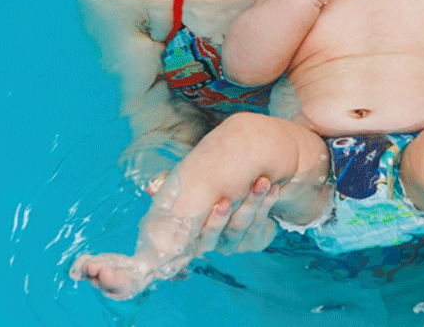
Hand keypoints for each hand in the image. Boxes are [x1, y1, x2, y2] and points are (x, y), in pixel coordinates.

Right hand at [145, 172, 281, 254]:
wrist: (250, 182)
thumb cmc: (217, 185)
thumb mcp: (196, 183)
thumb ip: (175, 187)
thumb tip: (150, 189)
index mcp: (196, 232)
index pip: (196, 237)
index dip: (209, 222)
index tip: (219, 203)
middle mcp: (215, 241)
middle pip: (219, 235)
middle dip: (226, 216)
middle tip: (231, 197)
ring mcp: (236, 242)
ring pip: (242, 226)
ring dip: (253, 203)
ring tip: (262, 181)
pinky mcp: (254, 240)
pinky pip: (260, 224)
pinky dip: (267, 204)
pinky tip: (272, 188)